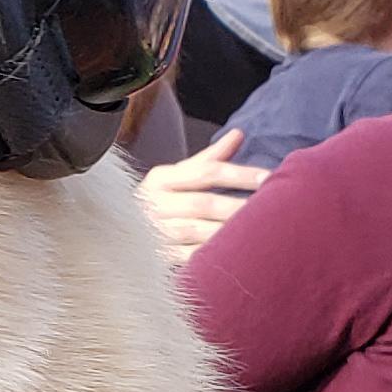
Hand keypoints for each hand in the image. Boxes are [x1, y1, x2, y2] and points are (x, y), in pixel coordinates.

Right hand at [139, 126, 268, 262]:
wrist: (120, 234)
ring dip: (228, 232)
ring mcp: (154, 232)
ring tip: (259, 232)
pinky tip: (236, 254)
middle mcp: (155, 204)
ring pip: (197, 231)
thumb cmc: (161, 201)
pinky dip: (212, 255)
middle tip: (271, 209)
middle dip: (236, 206)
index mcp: (161, 179)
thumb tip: (238, 133)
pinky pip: (189, 256)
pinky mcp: (158, 258)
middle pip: (202, 203)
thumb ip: (209, 158)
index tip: (268, 178)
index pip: (206, 171)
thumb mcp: (178, 176)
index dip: (239, 174)